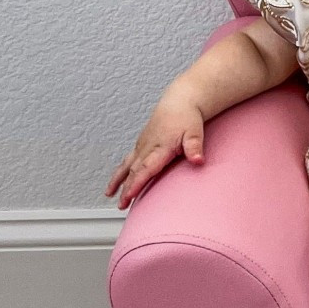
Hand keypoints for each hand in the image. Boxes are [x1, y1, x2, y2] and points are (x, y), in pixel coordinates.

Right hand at [105, 89, 205, 209]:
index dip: (136, 184)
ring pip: (126, 165)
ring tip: (110, 194)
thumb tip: (198, 160)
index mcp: (160, 147)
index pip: (146, 169)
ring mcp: (142, 145)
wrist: (179, 101)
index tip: (128, 196)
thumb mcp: (195, 132)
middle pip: (133, 171)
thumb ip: (195, 147)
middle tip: (121, 205)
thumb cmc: (187, 117)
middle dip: (126, 188)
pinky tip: (117, 181)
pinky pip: (128, 160)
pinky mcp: (141, 144)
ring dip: (118, 180)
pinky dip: (120, 171)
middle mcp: (148, 147)